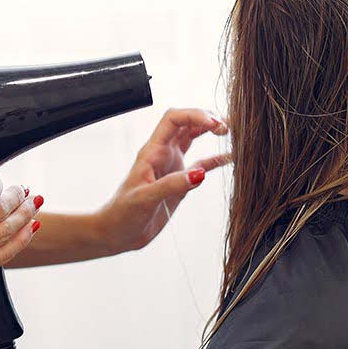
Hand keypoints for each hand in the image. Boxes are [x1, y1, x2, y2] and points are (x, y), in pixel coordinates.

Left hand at [94, 108, 230, 253]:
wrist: (117, 233)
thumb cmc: (122, 214)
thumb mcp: (144, 199)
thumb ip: (171, 185)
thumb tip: (199, 174)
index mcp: (152, 152)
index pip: (173, 119)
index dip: (194, 115)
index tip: (214, 123)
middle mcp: (163, 154)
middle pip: (186, 123)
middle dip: (206, 118)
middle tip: (226, 126)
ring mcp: (172, 166)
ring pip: (193, 138)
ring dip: (210, 131)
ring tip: (230, 130)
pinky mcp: (179, 181)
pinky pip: (201, 164)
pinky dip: (215, 159)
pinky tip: (230, 157)